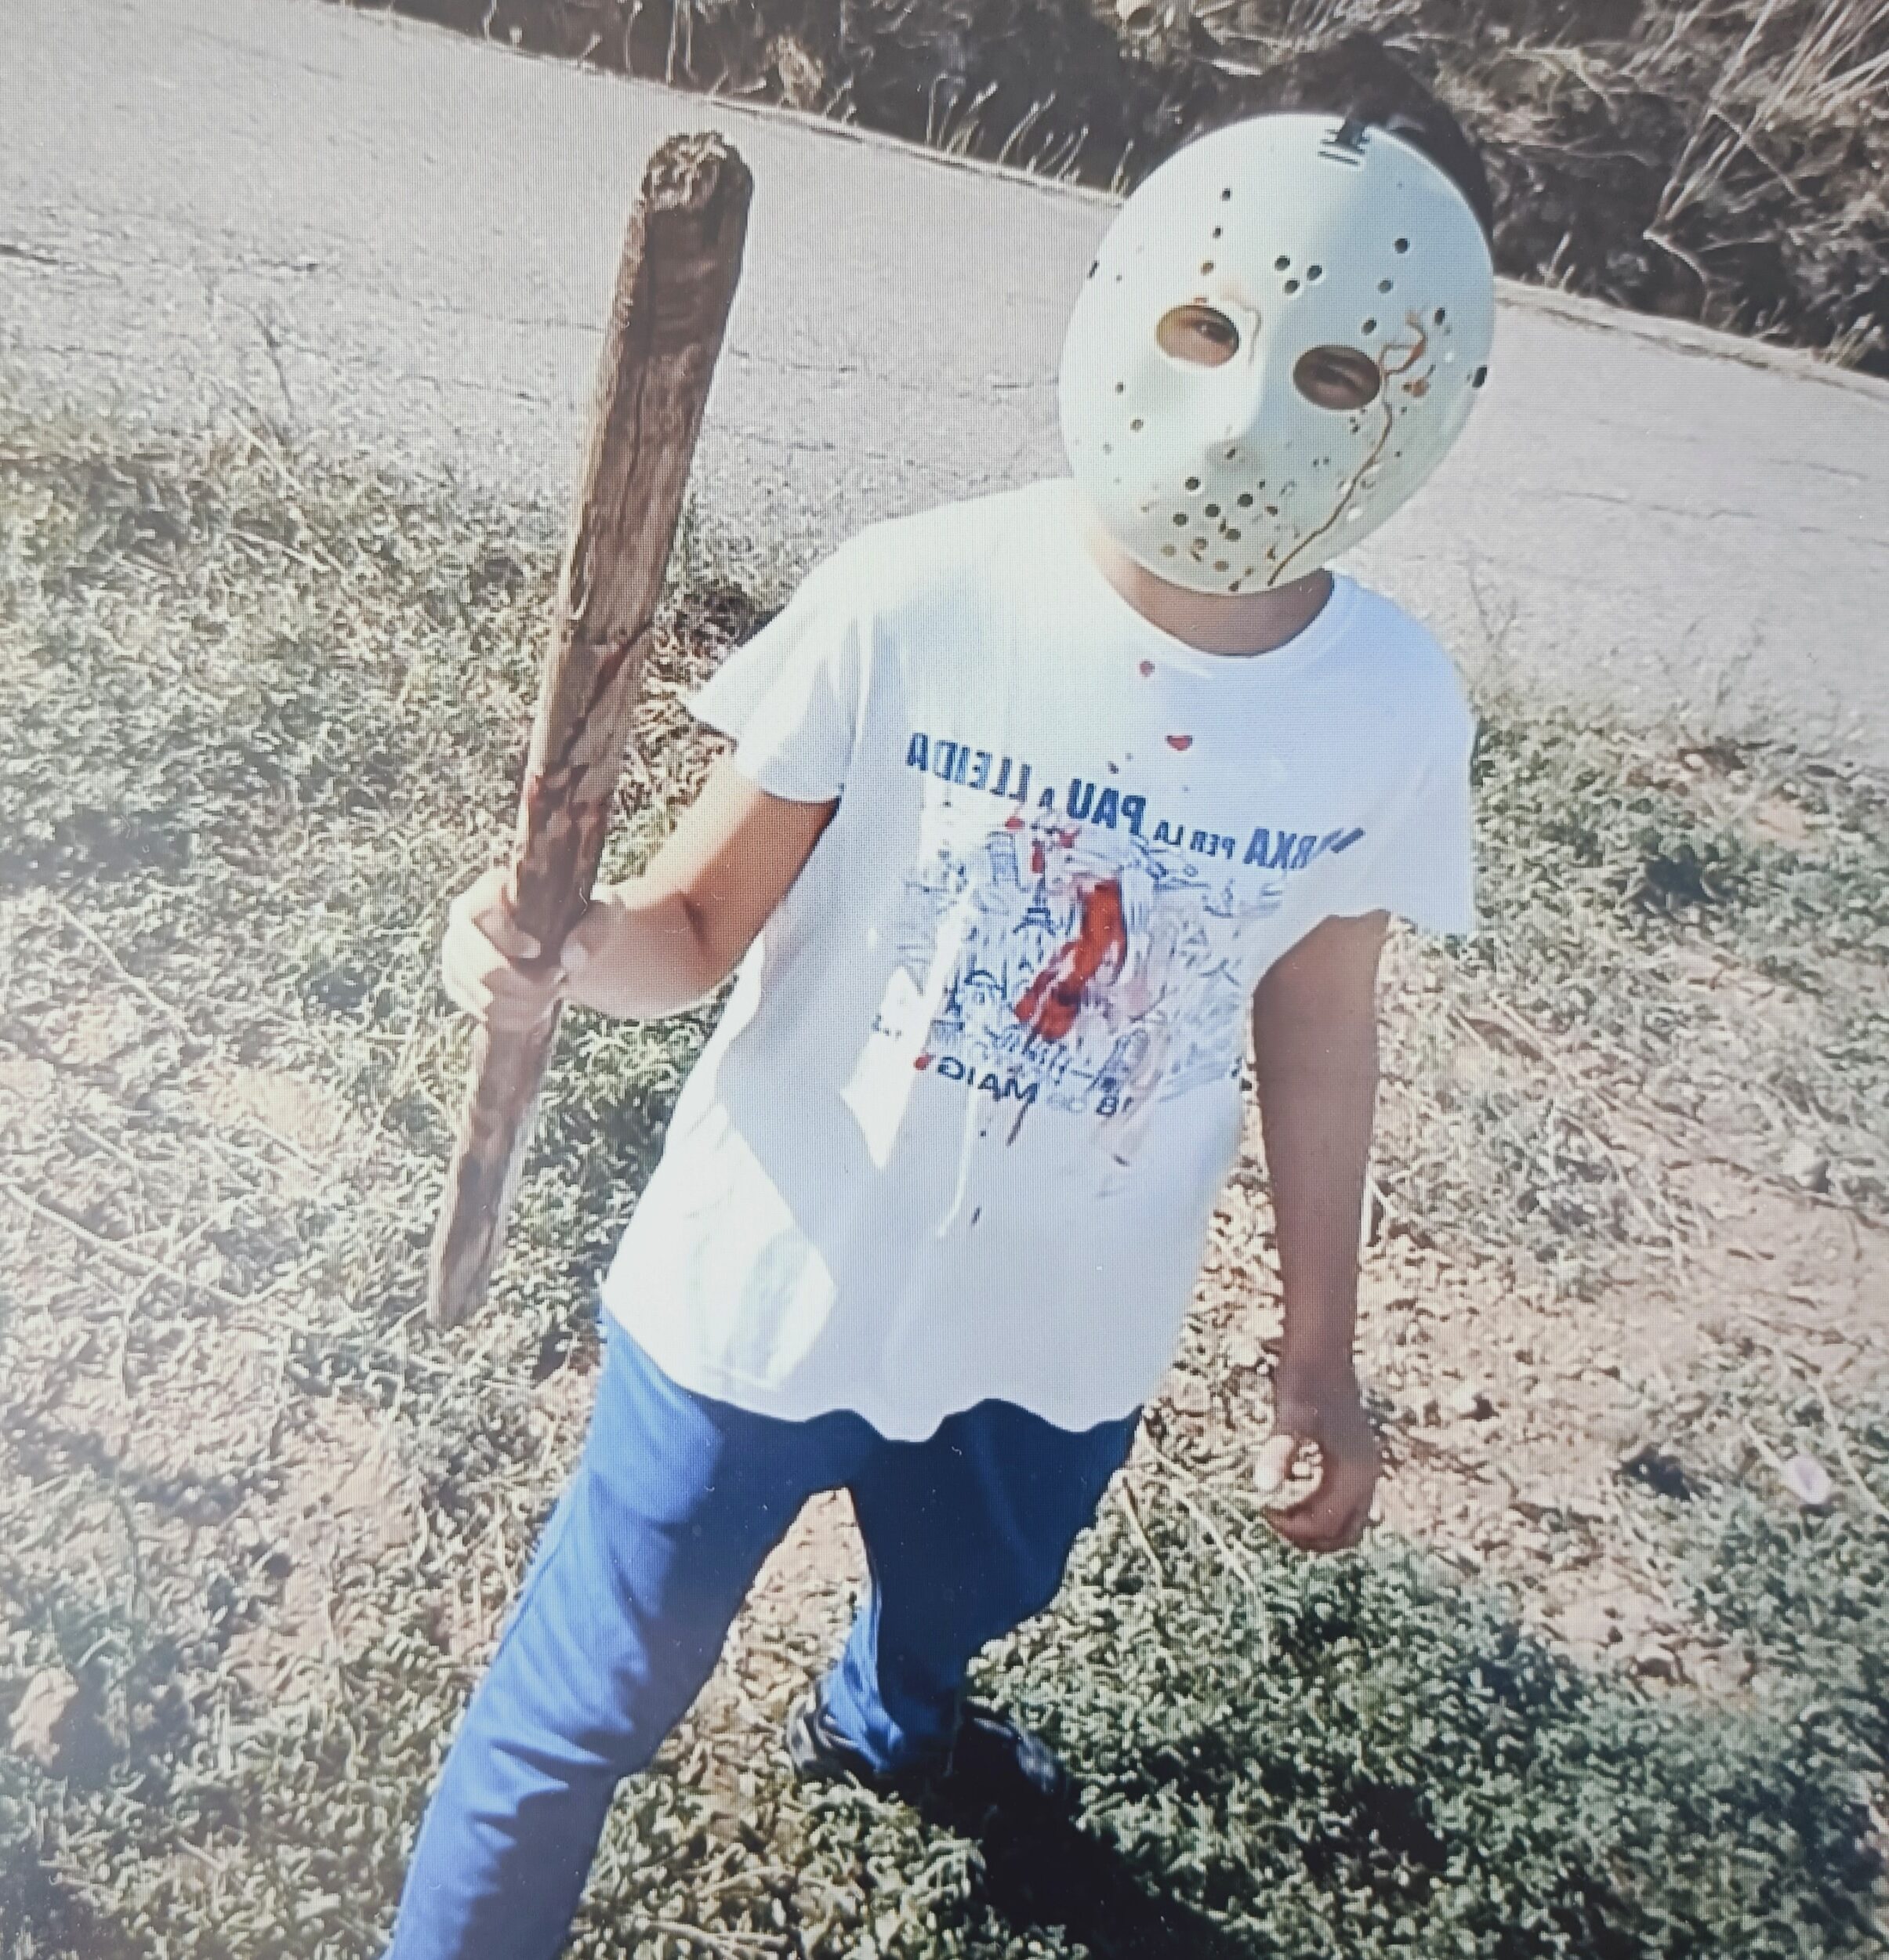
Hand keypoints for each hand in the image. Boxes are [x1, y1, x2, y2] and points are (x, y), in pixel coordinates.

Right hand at [440, 866, 592, 1032]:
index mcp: (494, 888)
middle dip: (520, 984)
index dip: (504, 937)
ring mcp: (458, 953)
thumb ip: (596, 928)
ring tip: (553, 994)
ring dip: (521, 1004)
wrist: (569, 945)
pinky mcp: (461, 984)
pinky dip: (511, 1018)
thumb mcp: (604, 913)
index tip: (537, 950)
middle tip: (558, 980)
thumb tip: (572, 958)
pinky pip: (477, 1011)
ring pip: (477, 992)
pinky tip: (537, 1010)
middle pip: (475, 963)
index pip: (478, 912)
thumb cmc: (583, 919)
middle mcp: (466, 919)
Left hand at [1255, 1362, 1379, 1553]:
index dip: (1295, 1530)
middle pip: (1346, 1533)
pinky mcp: (1355, 1460)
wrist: (1322, 1351)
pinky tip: (1291, 1496)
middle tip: (1274, 1522)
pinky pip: (1345, 1504)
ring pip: (1348, 1522)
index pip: (1329, 1525)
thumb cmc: (1304, 1380)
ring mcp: (1365, 1468)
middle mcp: (1367, 1474)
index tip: (1265, 1513)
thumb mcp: (1288, 1416)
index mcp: (1355, 1470)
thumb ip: (1278, 1451)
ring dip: (1317, 1527)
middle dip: (1311, 1538)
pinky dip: (1321, 1511)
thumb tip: (1262, 1487)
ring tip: (1280, 1513)